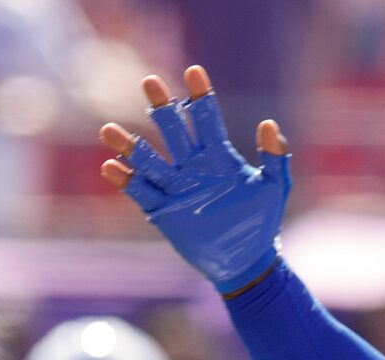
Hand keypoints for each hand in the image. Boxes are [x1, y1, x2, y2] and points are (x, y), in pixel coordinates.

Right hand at [99, 65, 289, 293]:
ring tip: (108, 130)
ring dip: (129, 145)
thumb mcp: (275, 188)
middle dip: (161, 107)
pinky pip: (142, 193)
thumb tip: (269, 123)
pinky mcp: (164, 212)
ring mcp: (176, 188)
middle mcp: (192, 166)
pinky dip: (126, 181)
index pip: (205, 118)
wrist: (248, 262)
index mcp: (218, 155)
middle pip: (172, 130)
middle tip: (150, 83)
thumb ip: (275, 157)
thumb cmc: (262, 222)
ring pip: (148, 161)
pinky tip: (111, 168)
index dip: (200, 96)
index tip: (194, 72)